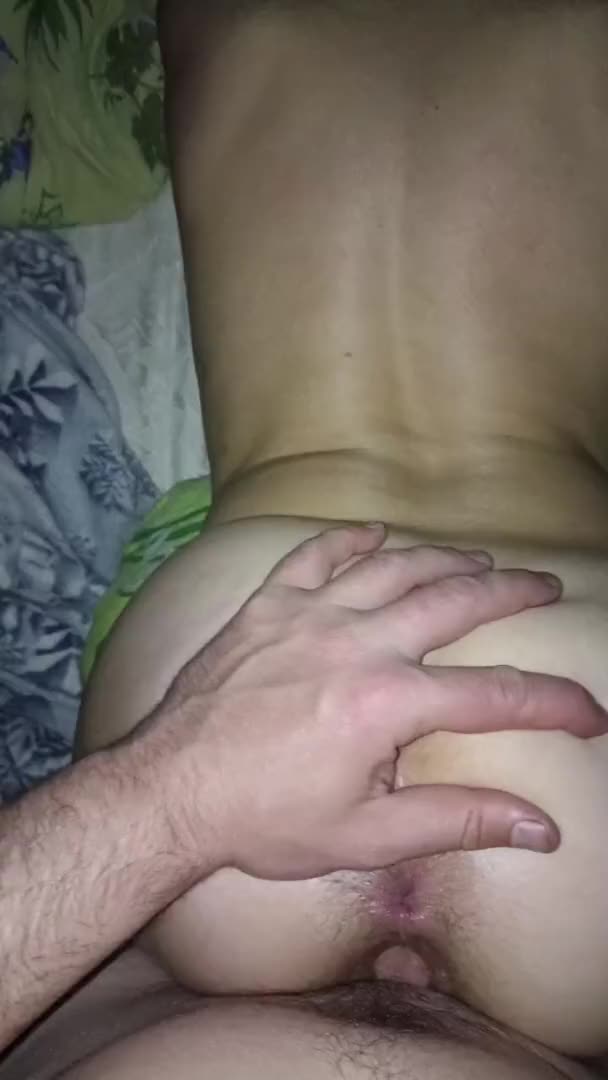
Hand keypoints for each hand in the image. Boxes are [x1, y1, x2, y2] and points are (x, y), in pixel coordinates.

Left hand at [152, 524, 606, 878]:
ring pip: (392, 568)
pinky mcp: (266, 607)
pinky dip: (347, 540)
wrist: (169, 790)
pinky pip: (313, 557)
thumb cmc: (265, 821)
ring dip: (442, 558)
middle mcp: (356, 643)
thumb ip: (457, 822)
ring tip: (478, 557)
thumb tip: (541, 827)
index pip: (496, 695)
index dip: (554, 703)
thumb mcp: (367, 836)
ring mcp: (307, 616)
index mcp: (387, 704)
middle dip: (509, 592)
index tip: (589, 712)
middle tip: (544, 584)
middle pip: (452, 601)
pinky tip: (375, 533)